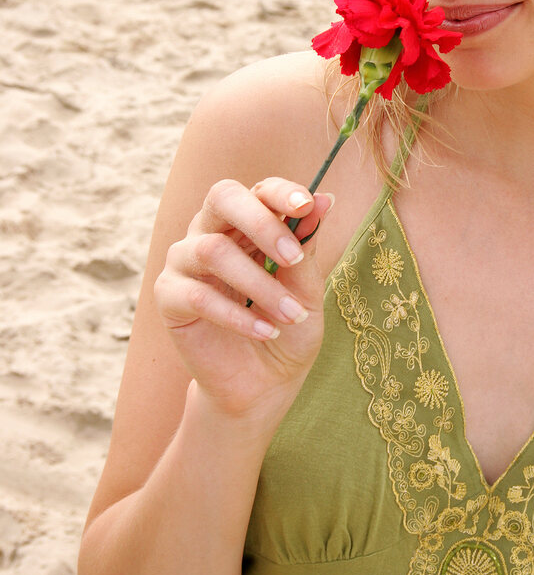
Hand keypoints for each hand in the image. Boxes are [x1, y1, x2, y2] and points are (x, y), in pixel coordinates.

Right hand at [154, 178, 332, 419]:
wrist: (264, 384)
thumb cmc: (287, 327)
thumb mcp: (307, 288)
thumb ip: (308, 246)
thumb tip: (325, 199)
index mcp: (247, 222)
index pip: (257, 189)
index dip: (280, 192)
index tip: (307, 206)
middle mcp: (211, 231)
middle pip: (222, 198)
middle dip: (261, 222)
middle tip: (294, 257)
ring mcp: (184, 261)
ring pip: (212, 250)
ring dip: (259, 284)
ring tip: (291, 314)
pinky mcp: (168, 296)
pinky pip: (197, 295)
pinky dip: (237, 315)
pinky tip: (265, 331)